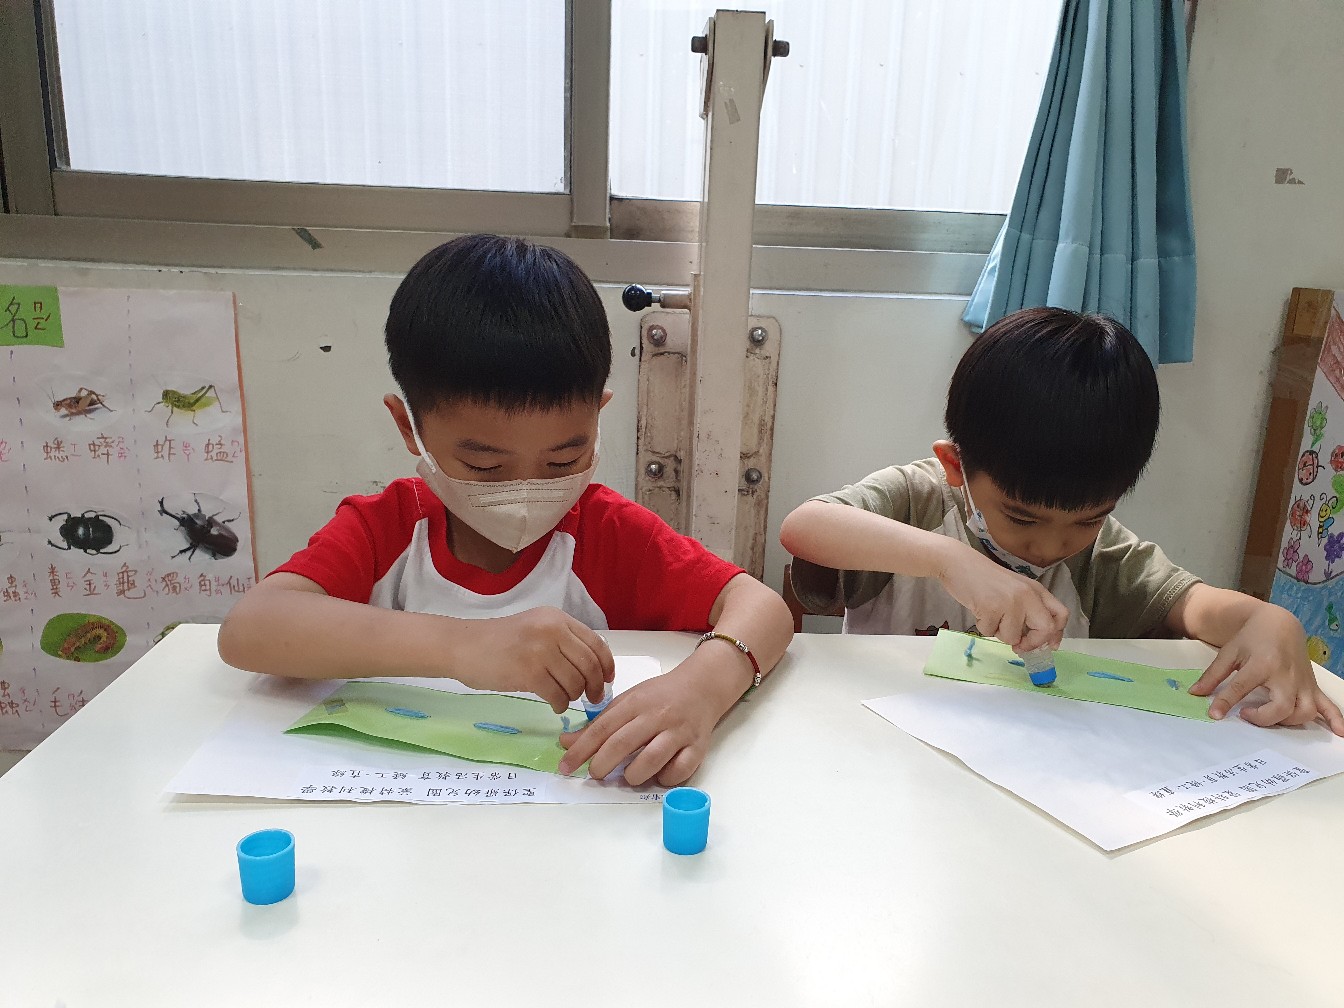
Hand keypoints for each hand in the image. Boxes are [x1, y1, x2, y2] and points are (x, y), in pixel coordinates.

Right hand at [448, 607, 613, 713]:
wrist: (462, 646)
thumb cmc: (498, 641)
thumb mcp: (535, 628)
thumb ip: (561, 641)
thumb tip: (592, 669)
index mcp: (556, 619)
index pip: (595, 642)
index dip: (607, 664)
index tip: (608, 679)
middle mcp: (552, 630)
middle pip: (589, 664)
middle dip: (596, 686)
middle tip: (593, 698)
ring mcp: (540, 650)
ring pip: (575, 682)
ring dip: (574, 695)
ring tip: (565, 698)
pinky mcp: (528, 672)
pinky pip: (557, 695)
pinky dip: (560, 704)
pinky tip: (554, 705)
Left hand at [556, 668, 721, 785]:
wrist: (702, 686)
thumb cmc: (659, 696)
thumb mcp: (627, 702)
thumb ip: (598, 725)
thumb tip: (566, 743)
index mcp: (635, 703)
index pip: (603, 728)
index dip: (581, 749)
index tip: (565, 767)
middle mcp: (656, 716)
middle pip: (623, 743)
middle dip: (602, 764)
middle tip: (594, 775)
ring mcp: (678, 732)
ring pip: (652, 759)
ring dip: (634, 775)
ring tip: (628, 777)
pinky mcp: (698, 747)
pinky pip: (681, 769)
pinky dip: (666, 778)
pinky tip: (658, 776)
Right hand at [935, 541, 1068, 651]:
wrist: (957, 563)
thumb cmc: (984, 578)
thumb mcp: (1014, 589)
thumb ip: (1028, 609)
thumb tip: (1036, 640)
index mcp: (1036, 590)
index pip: (1060, 615)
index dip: (1055, 635)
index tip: (1047, 646)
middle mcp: (1028, 595)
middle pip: (1045, 629)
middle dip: (1032, 644)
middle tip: (1018, 646)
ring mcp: (1011, 601)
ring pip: (1013, 637)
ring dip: (999, 633)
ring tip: (989, 614)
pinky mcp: (992, 608)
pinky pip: (990, 633)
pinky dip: (982, 627)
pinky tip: (979, 610)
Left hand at [1190, 604, 1343, 734]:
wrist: (1278, 623)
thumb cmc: (1252, 638)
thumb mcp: (1229, 652)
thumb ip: (1213, 675)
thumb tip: (1195, 694)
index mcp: (1262, 664)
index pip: (1242, 687)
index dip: (1226, 702)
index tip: (1215, 715)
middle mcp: (1285, 675)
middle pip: (1282, 707)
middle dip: (1263, 718)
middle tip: (1245, 713)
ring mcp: (1302, 682)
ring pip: (1304, 710)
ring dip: (1288, 721)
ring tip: (1270, 717)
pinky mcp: (1311, 685)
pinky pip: (1328, 705)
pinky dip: (1335, 719)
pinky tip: (1339, 733)